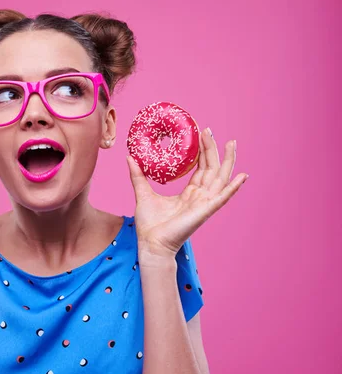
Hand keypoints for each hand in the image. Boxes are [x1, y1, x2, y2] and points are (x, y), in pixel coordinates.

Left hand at [127, 127, 247, 262]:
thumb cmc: (149, 224)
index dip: (202, 152)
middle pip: (212, 169)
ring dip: (227, 160)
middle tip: (209, 130)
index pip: (200, 169)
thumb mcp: (143, 193)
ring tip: (231, 143)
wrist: (151, 243)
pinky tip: (243, 176)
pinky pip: (222, 197)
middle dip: (212, 150)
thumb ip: (138, 176)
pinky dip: (233, 187)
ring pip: (220, 178)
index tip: (201, 135)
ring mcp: (204, 204)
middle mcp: (200, 197)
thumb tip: (130, 158)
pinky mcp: (205, 211)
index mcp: (189, 194)